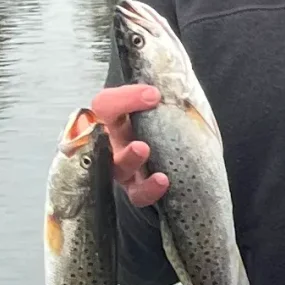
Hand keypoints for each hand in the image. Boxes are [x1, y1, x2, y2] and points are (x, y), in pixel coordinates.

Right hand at [88, 83, 166, 206]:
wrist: (180, 153)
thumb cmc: (165, 125)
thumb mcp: (163, 107)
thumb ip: (161, 97)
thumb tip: (164, 91)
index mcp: (115, 118)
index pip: (105, 104)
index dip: (124, 99)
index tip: (154, 94)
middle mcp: (114, 142)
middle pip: (104, 135)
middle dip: (119, 134)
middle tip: (141, 139)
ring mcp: (123, 167)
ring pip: (119, 167)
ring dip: (130, 160)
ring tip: (144, 153)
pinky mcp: (135, 189)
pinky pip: (137, 194)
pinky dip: (148, 189)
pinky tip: (162, 181)